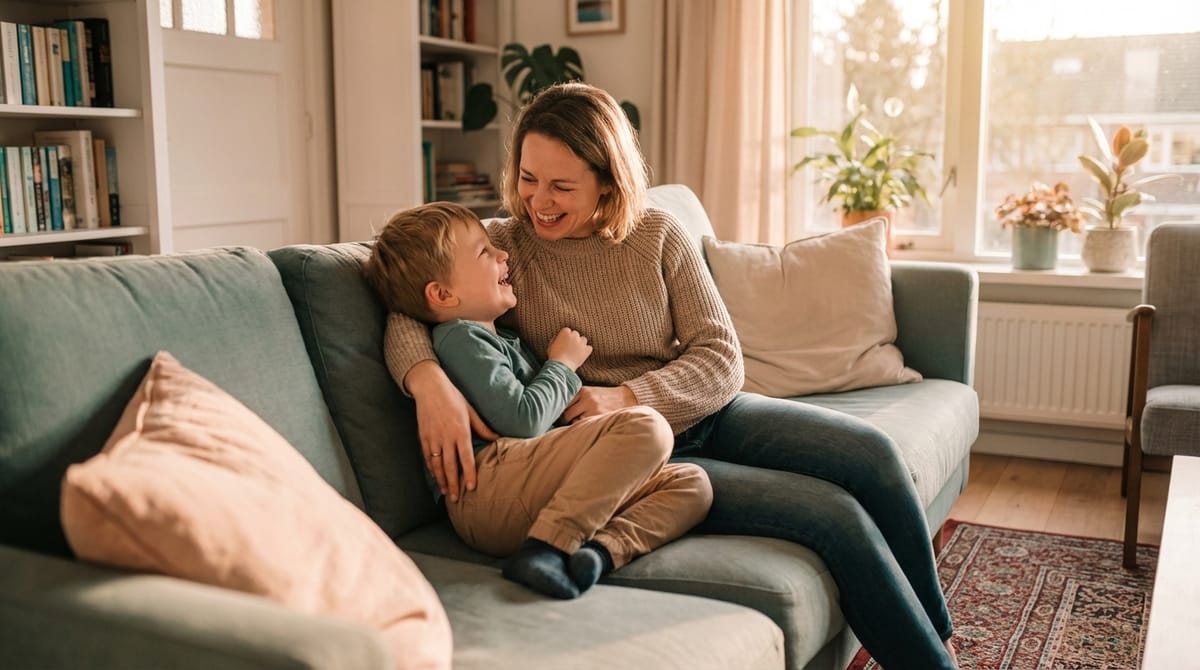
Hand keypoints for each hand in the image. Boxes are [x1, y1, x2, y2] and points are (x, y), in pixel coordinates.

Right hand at [406, 360, 497, 500]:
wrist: (429, 387)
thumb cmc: (453, 398)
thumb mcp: (471, 411)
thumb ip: (482, 428)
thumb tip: (497, 439)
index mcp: (460, 431)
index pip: (465, 457)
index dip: (468, 473)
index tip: (471, 487)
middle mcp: (446, 437)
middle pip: (449, 466)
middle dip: (453, 484)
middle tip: (456, 499)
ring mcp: (433, 438)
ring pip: (436, 465)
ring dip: (441, 480)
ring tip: (446, 493)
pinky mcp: (423, 437)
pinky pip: (427, 457)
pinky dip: (431, 469)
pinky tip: (436, 477)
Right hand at [546, 327, 591, 370]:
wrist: (561, 366)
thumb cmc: (554, 356)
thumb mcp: (551, 345)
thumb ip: (555, 339)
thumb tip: (558, 337)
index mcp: (565, 332)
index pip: (567, 331)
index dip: (565, 337)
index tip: (564, 342)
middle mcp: (574, 335)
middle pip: (576, 334)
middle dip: (573, 339)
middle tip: (570, 347)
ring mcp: (582, 342)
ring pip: (583, 339)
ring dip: (580, 343)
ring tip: (576, 351)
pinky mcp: (587, 350)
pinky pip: (589, 348)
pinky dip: (586, 350)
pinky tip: (582, 354)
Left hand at [561, 385, 636, 423]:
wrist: (627, 397)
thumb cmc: (605, 397)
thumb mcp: (590, 393)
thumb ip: (576, 400)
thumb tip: (559, 413)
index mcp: (583, 391)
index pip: (563, 403)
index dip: (559, 411)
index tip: (558, 415)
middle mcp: (587, 399)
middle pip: (566, 414)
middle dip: (566, 421)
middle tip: (567, 424)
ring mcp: (594, 409)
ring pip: (575, 423)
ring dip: (575, 426)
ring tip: (582, 425)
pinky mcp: (600, 417)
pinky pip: (585, 426)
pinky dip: (585, 428)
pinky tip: (589, 427)